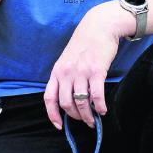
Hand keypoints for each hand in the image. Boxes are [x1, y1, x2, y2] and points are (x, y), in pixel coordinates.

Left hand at [44, 4, 123, 127]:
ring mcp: (81, 72)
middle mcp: (66, 73)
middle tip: (84, 121)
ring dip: (88, 115)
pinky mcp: (96, 71)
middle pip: (66, 104)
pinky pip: (96, 95)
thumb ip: (66, 77)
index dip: (53, 115)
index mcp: (57, 71)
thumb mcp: (68, 59)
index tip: (59, 125)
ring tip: (94, 120)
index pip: (49, 98)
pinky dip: (100, 106)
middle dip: (75, 117)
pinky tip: (103, 110)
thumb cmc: (84, 44)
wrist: (99, 27)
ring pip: (81, 102)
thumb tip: (71, 98)